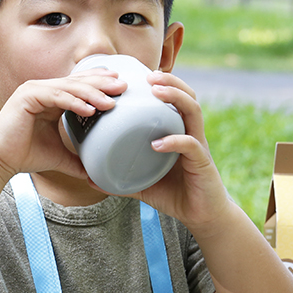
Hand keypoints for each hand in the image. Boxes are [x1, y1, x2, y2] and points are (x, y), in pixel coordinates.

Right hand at [0, 68, 125, 180]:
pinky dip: (74, 101)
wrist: (0, 162)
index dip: (100, 84)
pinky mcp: (26, 96)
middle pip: (77, 82)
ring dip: (92, 93)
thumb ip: (78, 159)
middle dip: (102, 83)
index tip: (121, 87)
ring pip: (69, 87)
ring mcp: (33, 90)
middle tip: (124, 87)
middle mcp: (41, 89)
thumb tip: (98, 175)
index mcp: (50, 98)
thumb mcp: (60, 156)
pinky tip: (90, 109)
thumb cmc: (26, 156)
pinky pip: (56, 96)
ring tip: (111, 102)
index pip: (79, 85)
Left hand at [131, 71, 230, 230]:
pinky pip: (190, 146)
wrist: (203, 216)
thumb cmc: (175, 195)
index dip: (162, 85)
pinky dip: (174, 141)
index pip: (174, 101)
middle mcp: (191, 134)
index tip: (139, 76)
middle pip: (188, 97)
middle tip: (149, 76)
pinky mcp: (203, 163)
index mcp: (179, 133)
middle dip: (170, 82)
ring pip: (193, 112)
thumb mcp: (144, 185)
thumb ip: (120, 180)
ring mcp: (199, 146)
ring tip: (156, 91)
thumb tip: (89, 178)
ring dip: (176, 98)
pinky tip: (158, 143)